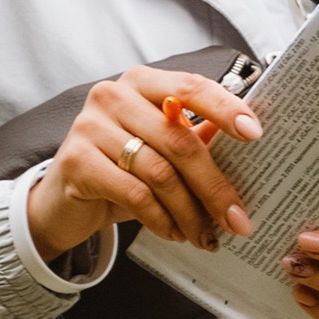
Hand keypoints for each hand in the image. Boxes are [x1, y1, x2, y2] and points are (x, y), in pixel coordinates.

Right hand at [26, 67, 262, 262]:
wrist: (62, 200)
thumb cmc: (120, 170)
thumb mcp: (160, 151)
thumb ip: (196, 139)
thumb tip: (250, 142)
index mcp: (142, 82)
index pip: (191, 87)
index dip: (226, 109)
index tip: (256, 134)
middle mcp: (113, 95)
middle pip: (179, 140)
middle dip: (214, 185)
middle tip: (238, 220)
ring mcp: (90, 125)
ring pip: (160, 172)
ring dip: (189, 212)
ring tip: (205, 236)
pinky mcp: (76, 160)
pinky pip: (134, 194)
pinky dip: (161, 219)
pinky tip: (174, 233)